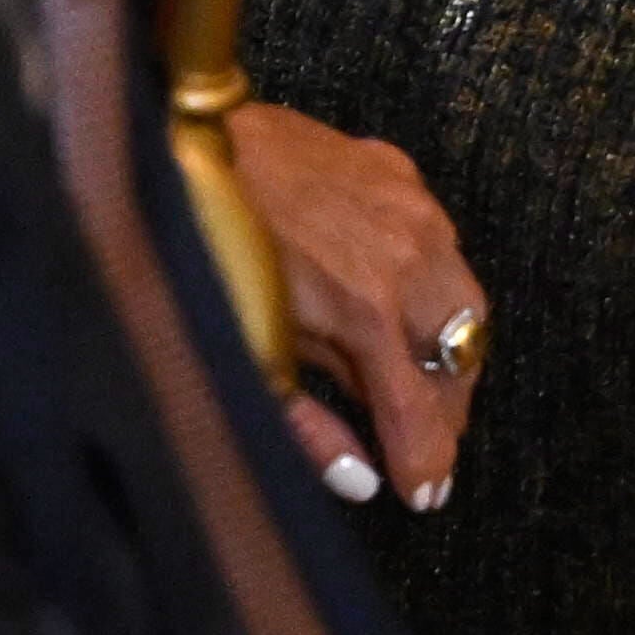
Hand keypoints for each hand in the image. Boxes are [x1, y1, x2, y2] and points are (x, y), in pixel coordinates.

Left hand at [215, 100, 486, 504]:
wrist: (171, 140)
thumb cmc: (198, 248)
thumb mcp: (242, 357)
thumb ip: (307, 430)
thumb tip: (359, 480)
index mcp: (369, 309)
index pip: (422, 412)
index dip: (426, 462)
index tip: (423, 493)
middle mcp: (405, 256)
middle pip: (460, 359)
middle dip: (444, 409)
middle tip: (421, 441)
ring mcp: (407, 206)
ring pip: (463, 300)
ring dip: (447, 346)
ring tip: (414, 379)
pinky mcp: (394, 169)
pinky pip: (439, 240)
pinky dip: (430, 281)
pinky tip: (399, 300)